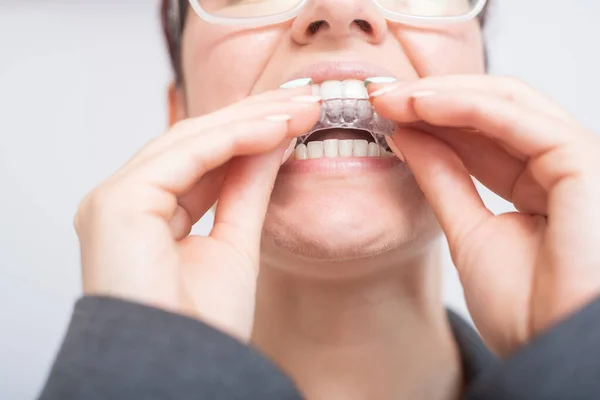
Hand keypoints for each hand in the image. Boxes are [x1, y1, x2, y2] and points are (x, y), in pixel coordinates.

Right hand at [74, 86, 319, 341]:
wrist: (184, 374)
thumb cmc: (203, 326)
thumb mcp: (236, 241)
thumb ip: (247, 187)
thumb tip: (272, 141)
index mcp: (143, 214)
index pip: (200, 158)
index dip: (249, 135)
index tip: (295, 120)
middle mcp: (123, 201)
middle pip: (194, 141)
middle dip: (253, 118)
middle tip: (304, 102)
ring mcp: (114, 200)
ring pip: (190, 141)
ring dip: (251, 120)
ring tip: (300, 108)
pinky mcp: (118, 203)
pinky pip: (186, 155)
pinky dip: (235, 137)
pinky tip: (276, 126)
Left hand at [369, 75, 599, 355]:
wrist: (552, 353)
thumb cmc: (527, 312)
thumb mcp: (467, 232)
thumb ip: (444, 179)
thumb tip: (408, 135)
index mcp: (541, 185)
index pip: (484, 135)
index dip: (432, 121)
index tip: (385, 114)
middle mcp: (562, 167)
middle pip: (495, 111)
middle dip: (433, 101)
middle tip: (380, 97)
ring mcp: (577, 161)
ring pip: (507, 104)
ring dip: (442, 96)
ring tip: (391, 97)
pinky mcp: (583, 161)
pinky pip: (517, 119)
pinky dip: (465, 106)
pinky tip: (421, 104)